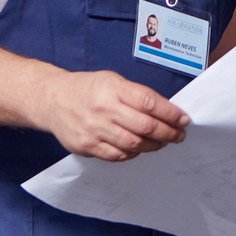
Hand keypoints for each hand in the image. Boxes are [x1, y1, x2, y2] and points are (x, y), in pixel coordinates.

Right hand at [37, 68, 188, 161]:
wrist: (52, 100)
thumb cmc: (87, 89)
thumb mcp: (112, 80)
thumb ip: (136, 95)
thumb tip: (166, 112)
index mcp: (113, 88)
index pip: (149, 103)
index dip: (171, 114)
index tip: (183, 120)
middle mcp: (104, 109)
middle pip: (145, 127)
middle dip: (168, 133)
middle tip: (179, 135)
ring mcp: (94, 130)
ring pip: (134, 144)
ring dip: (154, 146)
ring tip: (163, 142)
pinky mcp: (87, 146)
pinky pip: (118, 155)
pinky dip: (133, 153)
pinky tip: (140, 148)